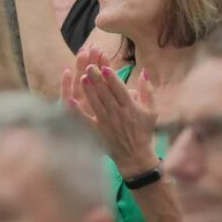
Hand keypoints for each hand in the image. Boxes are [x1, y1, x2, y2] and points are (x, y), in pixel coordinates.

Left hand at [63, 51, 157, 176]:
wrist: (135, 155)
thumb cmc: (143, 130)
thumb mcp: (151, 110)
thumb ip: (147, 90)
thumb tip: (144, 71)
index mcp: (131, 108)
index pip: (120, 90)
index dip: (112, 79)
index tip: (105, 67)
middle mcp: (119, 114)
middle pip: (106, 94)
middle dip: (97, 80)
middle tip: (89, 66)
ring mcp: (107, 123)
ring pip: (96, 104)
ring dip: (89, 91)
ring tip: (82, 77)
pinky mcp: (98, 131)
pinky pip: (86, 120)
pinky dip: (78, 111)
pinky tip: (70, 101)